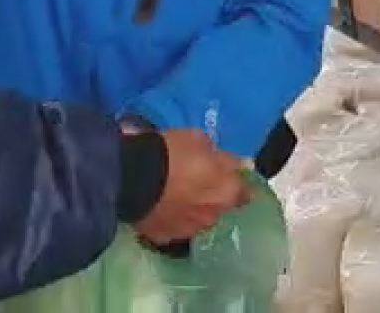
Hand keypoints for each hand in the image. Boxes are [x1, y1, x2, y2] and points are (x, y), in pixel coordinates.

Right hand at [134, 129, 248, 244]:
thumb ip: (224, 158)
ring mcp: (189, 230)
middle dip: (214, 198)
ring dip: (193, 210)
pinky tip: (161, 208)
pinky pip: (174, 227)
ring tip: (177, 197)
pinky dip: (172, 218)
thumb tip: (241, 165)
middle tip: (200, 184)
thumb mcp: (200, 141)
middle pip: (221, 208)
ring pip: (198, 220)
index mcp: (227, 192)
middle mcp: (213, 216)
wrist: (133, 177)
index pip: (246, 193)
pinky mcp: (165, 238)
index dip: (238, 184)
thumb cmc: (172, 152)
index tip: (232, 178)